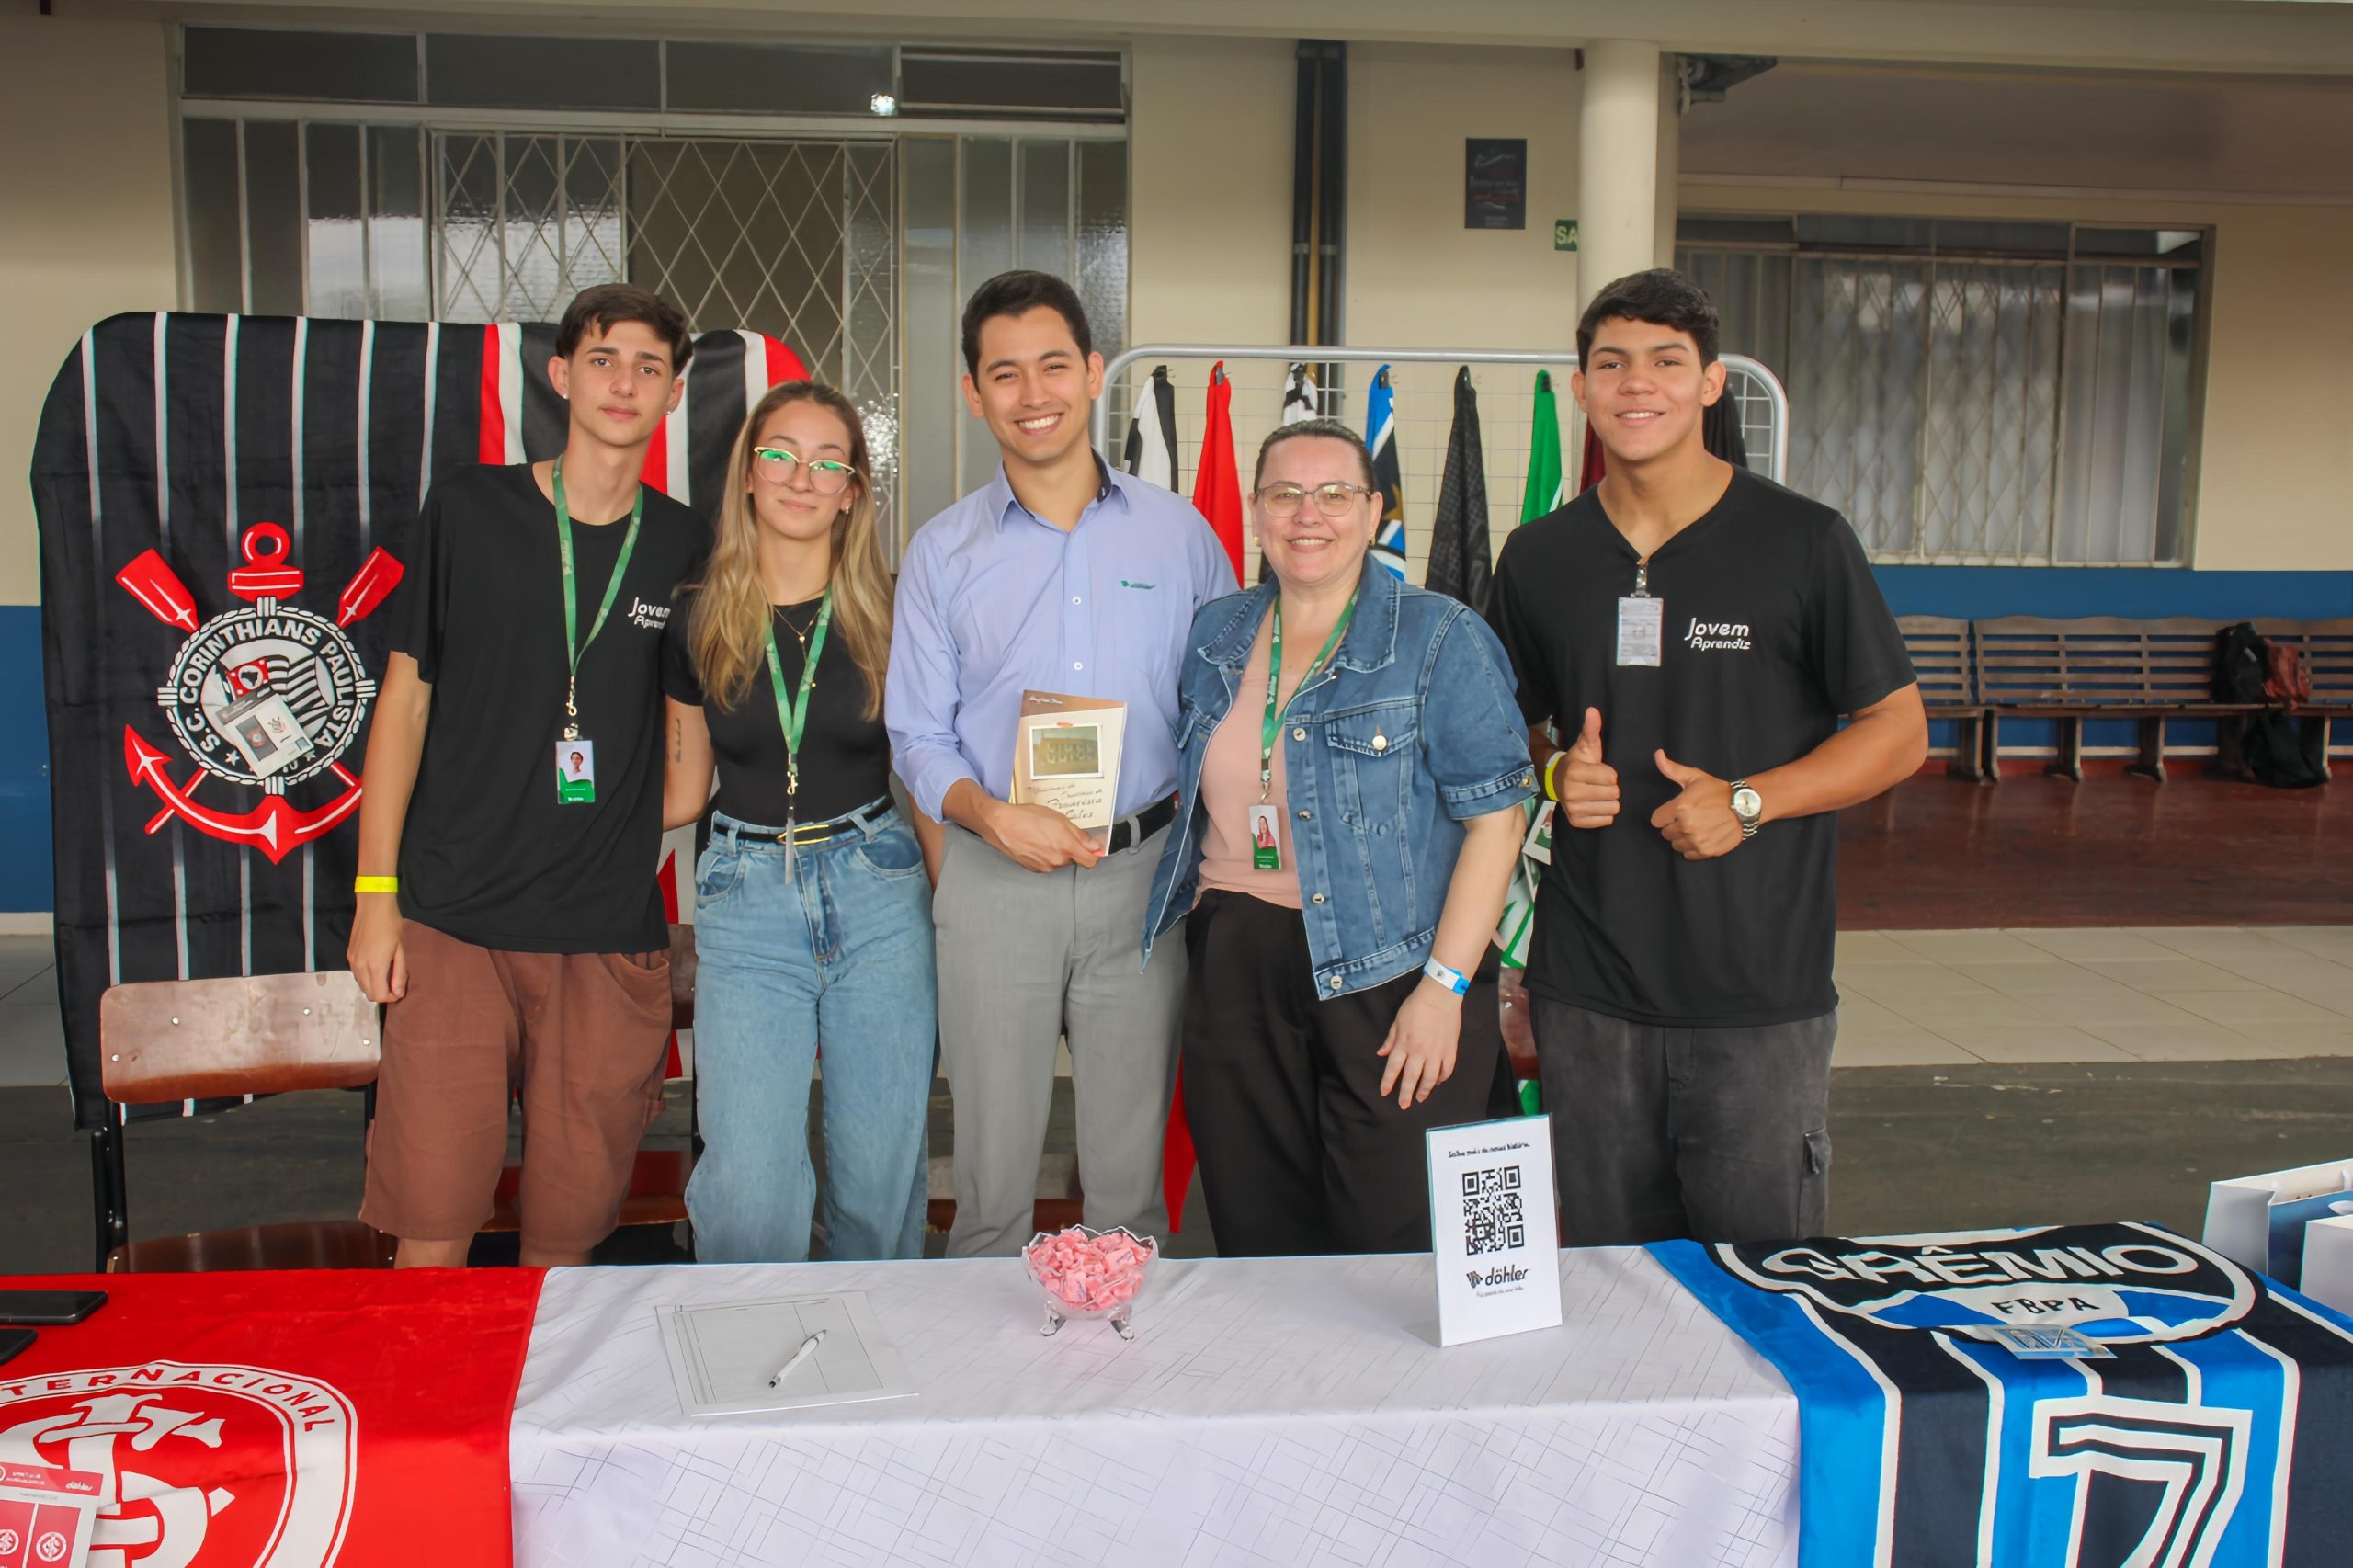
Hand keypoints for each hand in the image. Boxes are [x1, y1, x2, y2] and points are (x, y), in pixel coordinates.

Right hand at [347, 894, 407, 1003]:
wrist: (373, 905)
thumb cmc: (392, 925)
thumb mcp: (400, 950)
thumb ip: (399, 973)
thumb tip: (398, 993)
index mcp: (374, 966)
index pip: (378, 995)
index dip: (390, 997)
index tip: (399, 990)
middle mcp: (359, 967)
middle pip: (368, 993)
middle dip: (382, 993)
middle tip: (395, 984)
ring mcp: (352, 961)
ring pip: (362, 985)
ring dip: (374, 985)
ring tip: (387, 974)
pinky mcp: (349, 956)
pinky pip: (357, 975)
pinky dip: (367, 977)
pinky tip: (377, 966)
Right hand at [982, 798, 1104, 872]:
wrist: (1001, 824)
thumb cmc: (1028, 817)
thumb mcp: (1059, 819)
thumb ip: (1080, 835)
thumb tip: (1095, 846)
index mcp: (1066, 847)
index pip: (1090, 861)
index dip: (1093, 854)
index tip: (1092, 848)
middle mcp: (1057, 861)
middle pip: (1074, 860)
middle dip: (1072, 849)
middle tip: (1060, 833)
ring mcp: (1045, 867)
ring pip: (1060, 862)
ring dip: (1057, 852)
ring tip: (1044, 836)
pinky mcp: (1034, 868)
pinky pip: (1047, 864)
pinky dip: (1045, 855)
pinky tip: (1036, 843)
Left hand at [1376, 980, 1462, 1107]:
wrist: (1440, 996)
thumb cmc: (1416, 1006)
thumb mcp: (1397, 1021)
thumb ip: (1390, 1040)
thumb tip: (1381, 1054)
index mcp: (1404, 1044)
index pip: (1393, 1069)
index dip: (1388, 1083)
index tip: (1385, 1093)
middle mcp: (1419, 1052)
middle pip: (1411, 1078)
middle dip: (1406, 1094)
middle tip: (1403, 1105)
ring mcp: (1436, 1053)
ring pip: (1430, 1079)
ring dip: (1424, 1090)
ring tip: (1420, 1098)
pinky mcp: (1450, 1050)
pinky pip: (1446, 1070)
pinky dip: (1442, 1079)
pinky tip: (1437, 1082)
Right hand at [1555, 707, 1618, 828]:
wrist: (1557, 781)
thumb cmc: (1578, 762)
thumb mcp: (1586, 745)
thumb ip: (1592, 729)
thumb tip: (1593, 710)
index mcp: (1576, 772)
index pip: (1612, 777)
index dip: (1609, 773)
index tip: (1598, 771)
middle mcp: (1572, 792)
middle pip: (1614, 793)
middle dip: (1610, 788)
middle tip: (1598, 783)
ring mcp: (1573, 809)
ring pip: (1612, 808)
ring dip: (1608, 801)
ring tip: (1597, 794)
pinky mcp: (1576, 822)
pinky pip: (1606, 821)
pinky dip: (1603, 814)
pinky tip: (1594, 804)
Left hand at [1650, 751, 1742, 859]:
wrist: (1745, 806)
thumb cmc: (1718, 791)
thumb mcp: (1694, 777)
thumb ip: (1672, 769)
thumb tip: (1657, 754)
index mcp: (1679, 808)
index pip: (1656, 820)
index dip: (1664, 815)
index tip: (1675, 811)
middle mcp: (1686, 826)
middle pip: (1665, 833)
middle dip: (1674, 825)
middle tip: (1689, 817)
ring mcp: (1697, 840)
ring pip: (1676, 845)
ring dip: (1683, 837)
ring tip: (1696, 826)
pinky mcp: (1706, 851)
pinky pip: (1688, 854)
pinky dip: (1693, 847)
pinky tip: (1702, 836)